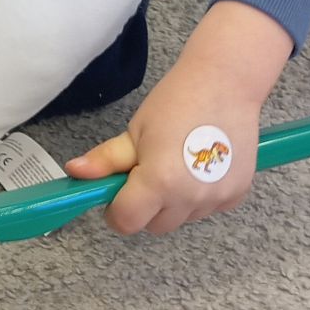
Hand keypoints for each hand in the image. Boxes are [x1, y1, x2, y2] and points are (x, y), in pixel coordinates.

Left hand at [65, 2, 292, 235]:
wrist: (225, 83)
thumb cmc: (175, 102)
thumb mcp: (135, 131)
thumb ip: (105, 159)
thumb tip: (74, 173)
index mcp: (159, 183)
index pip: (126, 222)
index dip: (116, 209)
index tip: (118, 190)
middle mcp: (190, 199)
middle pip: (154, 225)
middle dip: (144, 206)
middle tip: (147, 171)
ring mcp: (217, 200)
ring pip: (181, 219)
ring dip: (173, 203)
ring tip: (177, 165)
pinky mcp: (236, 195)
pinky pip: (206, 209)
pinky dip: (198, 197)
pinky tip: (200, 167)